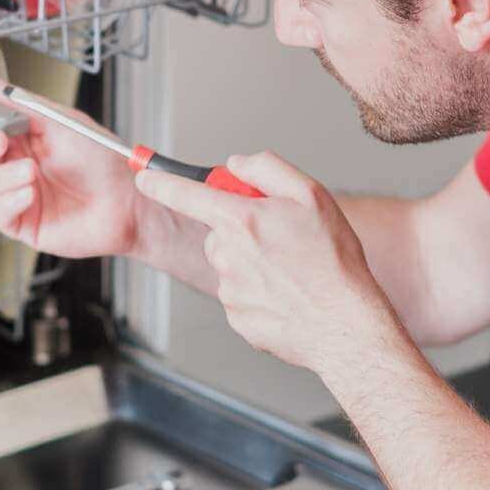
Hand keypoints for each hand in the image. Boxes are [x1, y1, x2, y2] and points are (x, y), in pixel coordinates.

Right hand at [0, 74, 156, 258]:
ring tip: (33, 173)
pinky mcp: (25, 224)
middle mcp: (17, 167)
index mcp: (24, 139)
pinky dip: (9, 200)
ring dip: (4, 176)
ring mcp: (19, 196)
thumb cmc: (105, 160)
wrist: (130, 200)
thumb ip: (24, 103)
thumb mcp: (63, 121)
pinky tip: (31, 193)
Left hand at [135, 151, 397, 371]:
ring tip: (290, 271)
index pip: (186, 194)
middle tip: (280, 238)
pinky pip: (238, 294)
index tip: (144, 176)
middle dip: (240, 229)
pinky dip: (257, 291)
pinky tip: (286, 294)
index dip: (160, 182)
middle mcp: (228, 255)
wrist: (345, 324)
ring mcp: (230, 289)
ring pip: (228, 264)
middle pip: (217, 231)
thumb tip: (236, 164)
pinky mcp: (236, 317)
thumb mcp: (312, 195)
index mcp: (242, 221)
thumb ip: (267, 169)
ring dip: (250, 261)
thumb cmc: (333, 261)